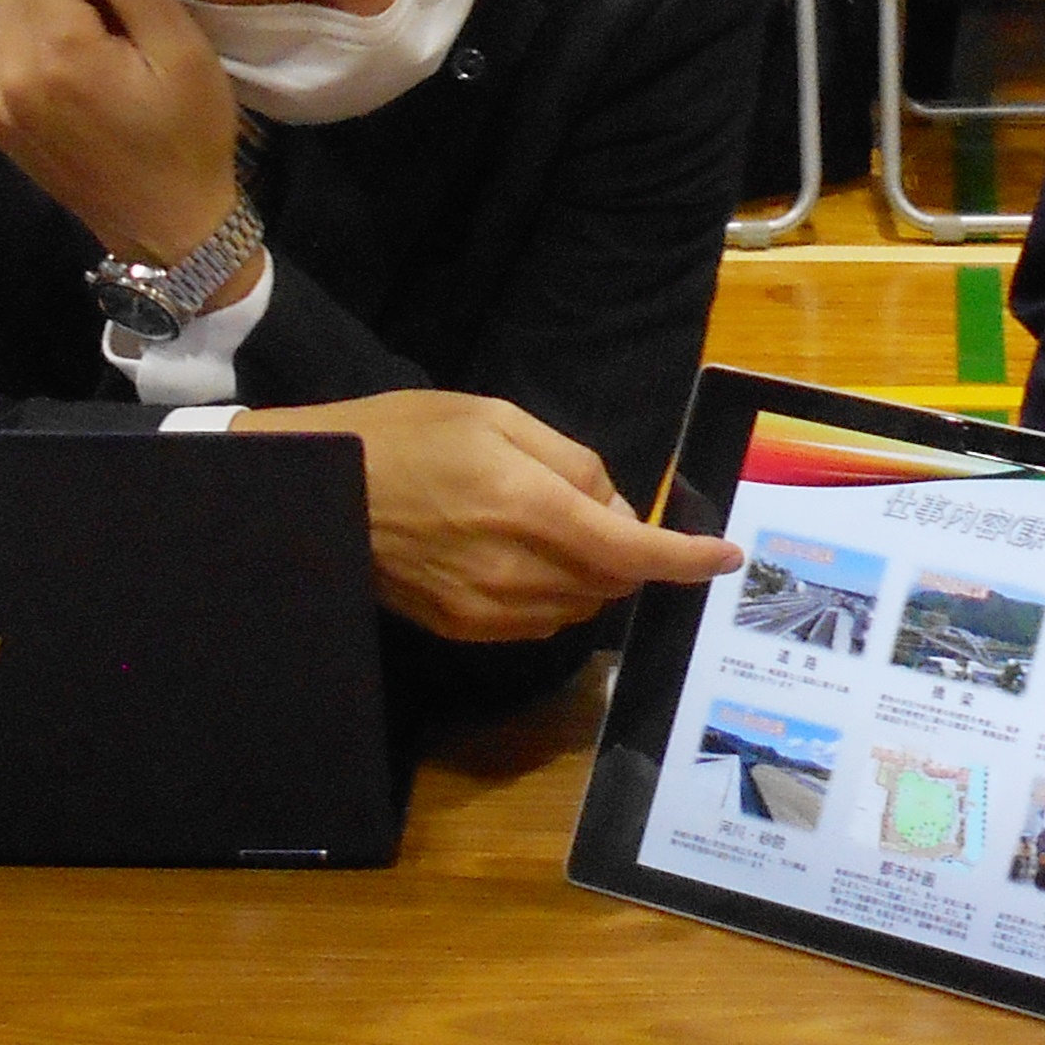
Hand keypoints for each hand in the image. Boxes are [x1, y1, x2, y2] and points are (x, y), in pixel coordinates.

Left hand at [0, 0, 242, 267]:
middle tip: (117, 9)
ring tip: (98, 39)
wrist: (166, 228)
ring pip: (2, 7)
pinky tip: (74, 67)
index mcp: (56, 52)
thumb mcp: (182, 51)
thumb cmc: (187, 136)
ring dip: (45, 5)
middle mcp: (8, 72)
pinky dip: (31, 39)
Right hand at [241, 390, 741, 641]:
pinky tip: (523, 557)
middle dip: (629, 552)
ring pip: (580, 607)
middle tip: (592, 505)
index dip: (688, 559)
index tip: (726, 557)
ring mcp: (488, 610)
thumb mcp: (496, 415)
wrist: (318, 492)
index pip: (632, 551)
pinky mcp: (463, 629)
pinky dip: (555, 594)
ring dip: (592, 574)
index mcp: (528, 507)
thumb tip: (619, 511)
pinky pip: (540, 621)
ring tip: (549, 526)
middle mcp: (516, 571)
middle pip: (613, 583)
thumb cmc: (405, 435)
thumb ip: (571, 463)